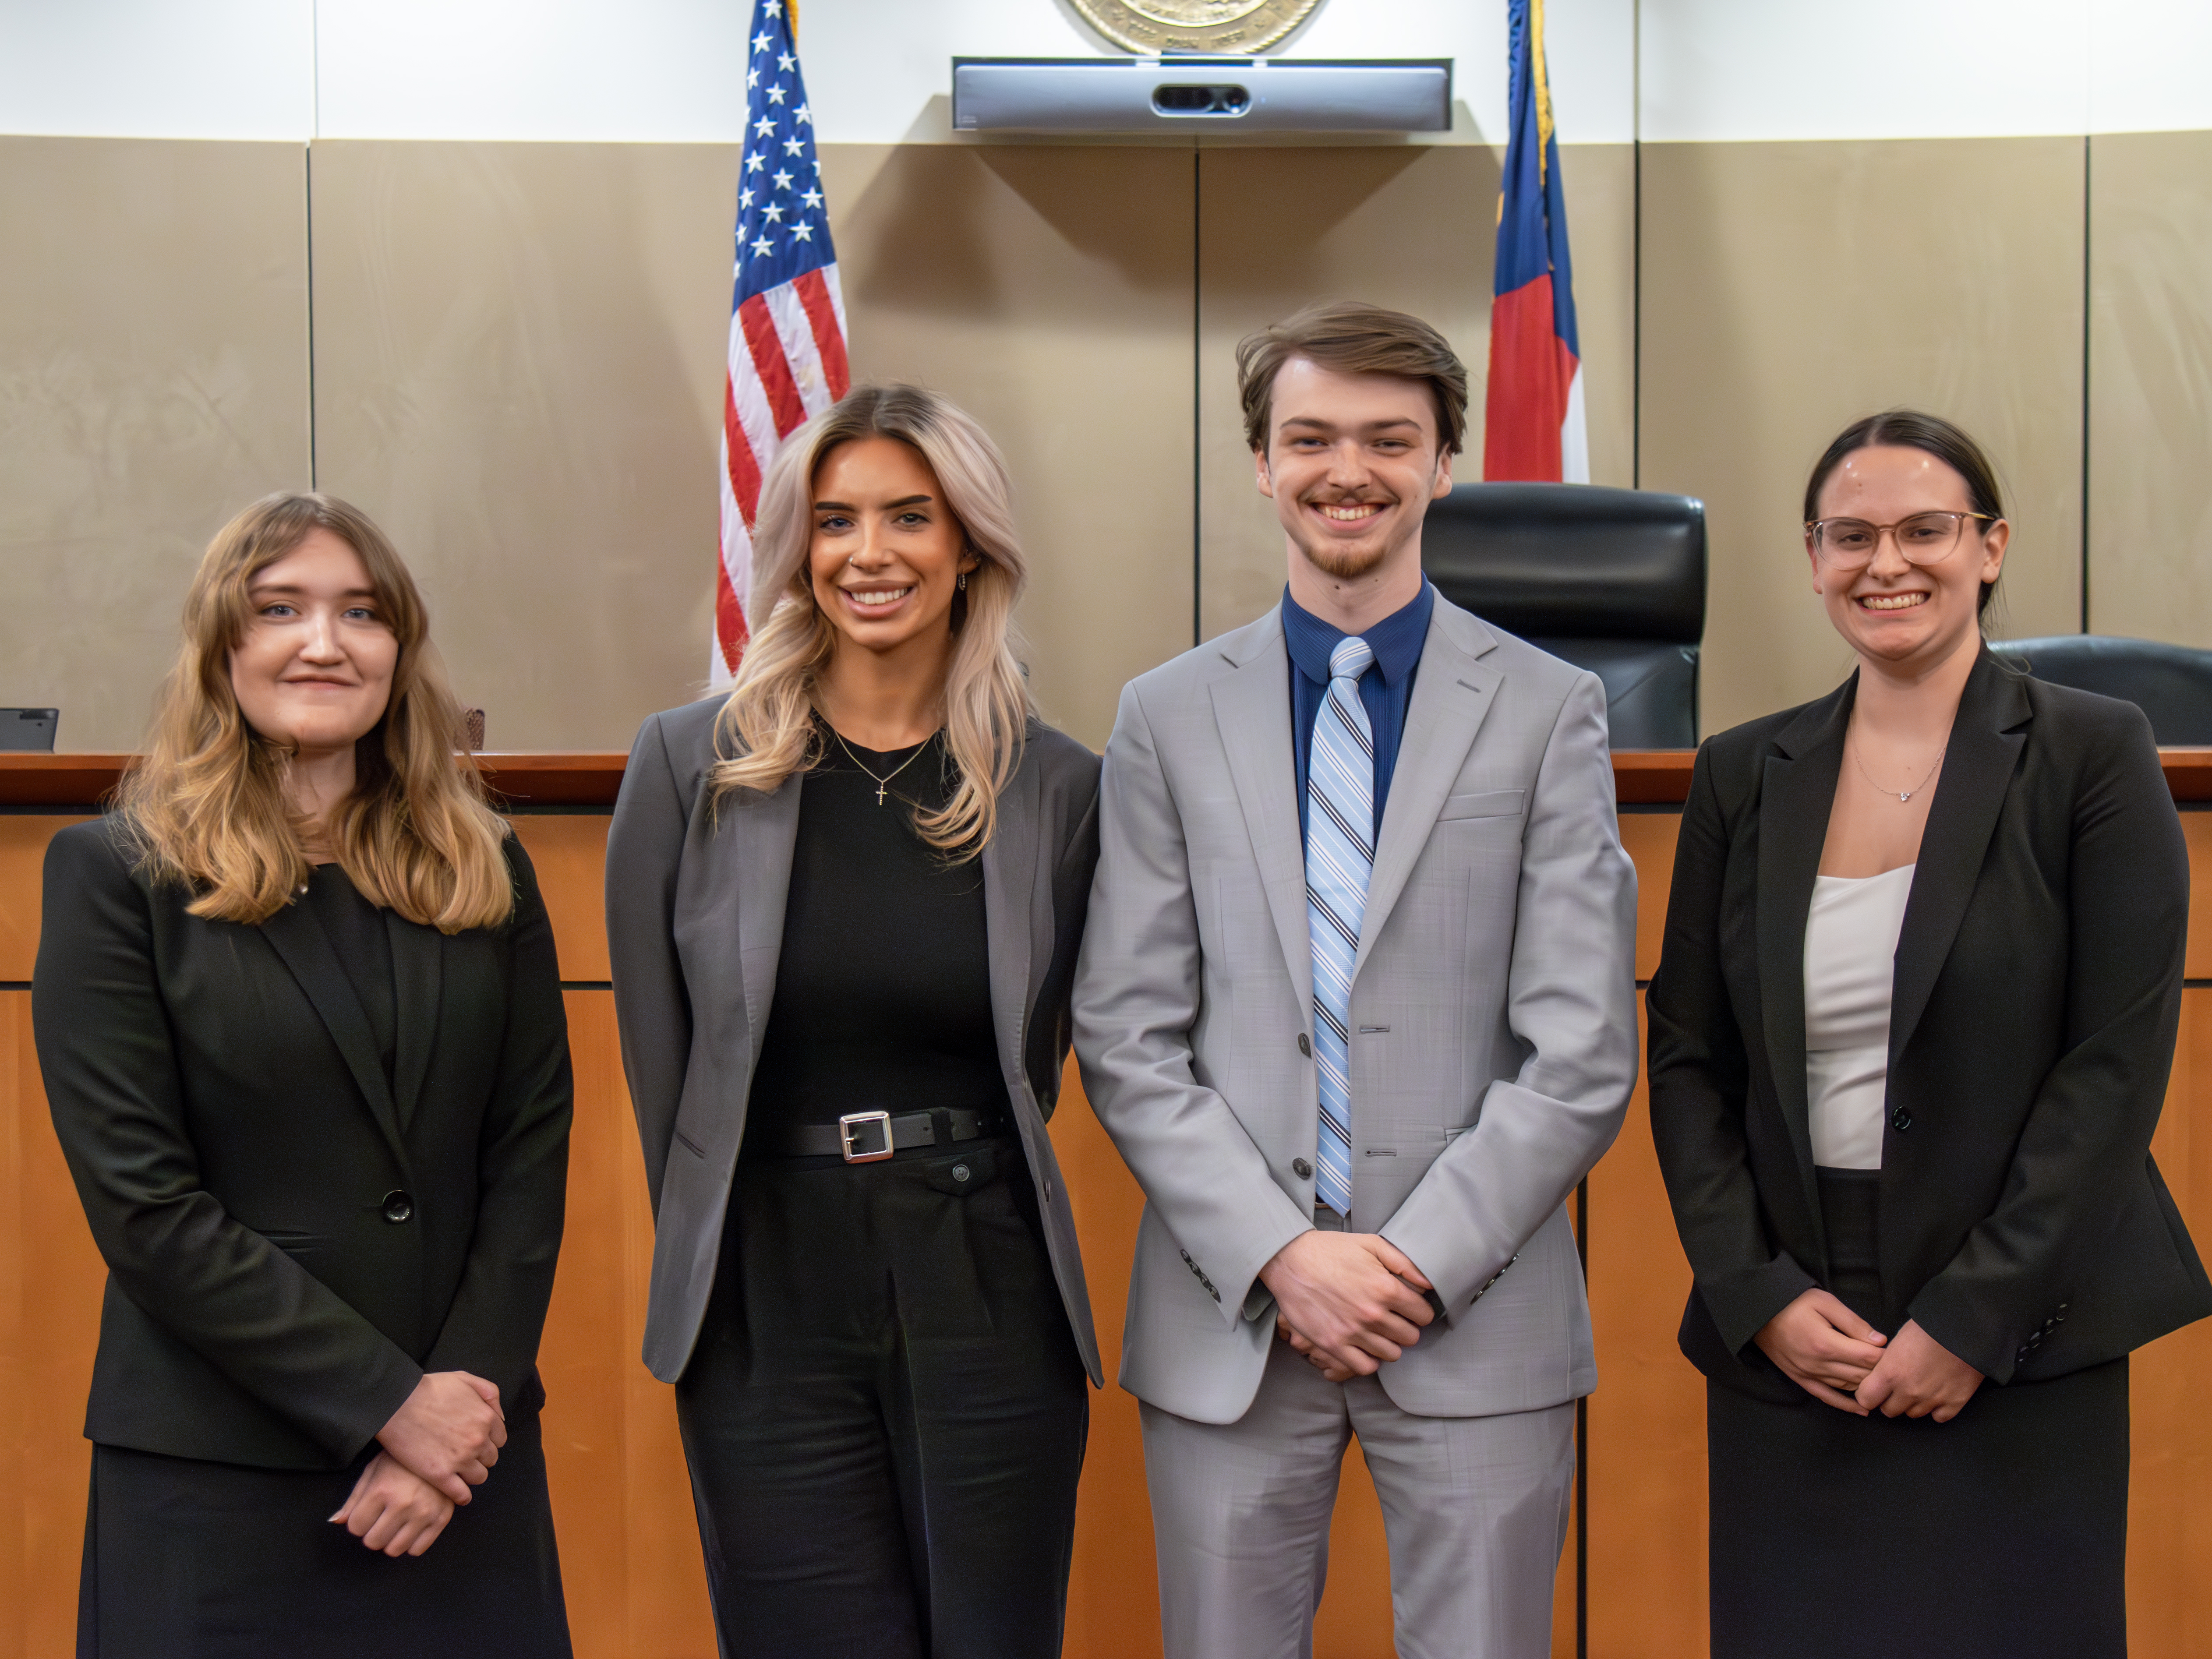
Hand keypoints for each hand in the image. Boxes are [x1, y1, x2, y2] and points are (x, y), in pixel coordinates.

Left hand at [331, 1452, 456, 1556]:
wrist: (442, 1446)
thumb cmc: (402, 1459)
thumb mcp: (373, 1470)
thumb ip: (354, 1498)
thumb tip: (336, 1521)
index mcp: (382, 1490)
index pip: (355, 1527)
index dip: (358, 1521)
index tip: (367, 1512)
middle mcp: (403, 1504)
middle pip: (373, 1541)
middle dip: (373, 1532)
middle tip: (382, 1518)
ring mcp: (424, 1513)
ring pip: (394, 1549)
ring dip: (391, 1540)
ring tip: (396, 1523)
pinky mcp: (441, 1518)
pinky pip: (417, 1550)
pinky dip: (411, 1543)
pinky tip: (411, 1527)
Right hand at [376, 1371, 505, 1503]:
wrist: (396, 1403)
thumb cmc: (428, 1388)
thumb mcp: (465, 1378)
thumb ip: (489, 1394)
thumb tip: (500, 1417)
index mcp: (486, 1418)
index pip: (500, 1439)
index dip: (488, 1440)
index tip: (476, 1441)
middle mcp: (478, 1441)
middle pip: (491, 1459)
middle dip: (480, 1456)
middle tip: (464, 1454)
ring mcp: (460, 1460)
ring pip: (479, 1477)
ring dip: (471, 1474)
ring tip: (458, 1470)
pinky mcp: (440, 1475)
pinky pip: (461, 1494)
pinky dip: (462, 1496)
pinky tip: (457, 1492)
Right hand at [1258, 1230, 1433, 1377]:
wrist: (1289, 1260)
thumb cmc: (1330, 1250)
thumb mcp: (1371, 1243)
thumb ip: (1403, 1263)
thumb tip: (1428, 1284)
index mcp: (1385, 1287)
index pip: (1423, 1314)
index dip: (1420, 1310)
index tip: (1410, 1307)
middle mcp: (1372, 1314)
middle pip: (1410, 1337)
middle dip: (1406, 1327)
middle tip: (1394, 1319)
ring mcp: (1352, 1332)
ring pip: (1392, 1354)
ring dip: (1389, 1344)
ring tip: (1380, 1332)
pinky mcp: (1333, 1345)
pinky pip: (1365, 1367)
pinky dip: (1370, 1360)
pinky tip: (1366, 1347)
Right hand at [1753, 1289, 1888, 1413]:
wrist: (1757, 1311)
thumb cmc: (1792, 1301)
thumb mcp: (1825, 1302)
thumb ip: (1854, 1323)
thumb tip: (1880, 1342)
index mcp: (1826, 1343)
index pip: (1868, 1357)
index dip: (1885, 1355)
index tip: (1894, 1350)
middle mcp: (1818, 1364)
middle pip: (1861, 1374)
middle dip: (1879, 1370)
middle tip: (1891, 1364)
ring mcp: (1808, 1374)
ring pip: (1848, 1387)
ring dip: (1866, 1385)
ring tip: (1881, 1381)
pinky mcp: (1800, 1379)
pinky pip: (1827, 1397)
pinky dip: (1846, 1405)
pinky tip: (1862, 1409)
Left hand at [1856, 1319, 1983, 1421]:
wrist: (1963, 1329)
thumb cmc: (1927, 1328)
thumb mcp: (1896, 1342)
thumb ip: (1886, 1364)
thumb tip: (1881, 1376)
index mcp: (1890, 1373)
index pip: (1866, 1399)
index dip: (1868, 1394)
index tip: (1873, 1389)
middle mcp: (1909, 1391)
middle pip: (1889, 1411)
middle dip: (1890, 1400)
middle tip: (1898, 1387)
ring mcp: (1932, 1400)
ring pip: (1913, 1414)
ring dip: (1913, 1404)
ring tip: (1921, 1386)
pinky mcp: (1954, 1404)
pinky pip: (1938, 1417)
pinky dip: (1937, 1409)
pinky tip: (1938, 1394)